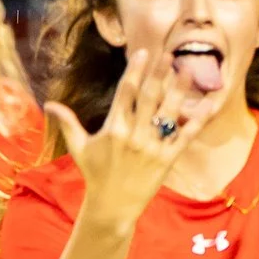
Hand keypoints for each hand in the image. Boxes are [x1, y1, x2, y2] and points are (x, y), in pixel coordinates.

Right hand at [44, 48, 223, 229]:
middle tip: (169, 55)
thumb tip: (49, 104)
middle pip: (149, 97)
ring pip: (169, 112)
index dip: (135, 71)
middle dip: (159, 74)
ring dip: (180, 90)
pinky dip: (198, 120)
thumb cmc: (95, 174)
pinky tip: (209, 104)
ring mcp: (152, 147)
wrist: (113, 206)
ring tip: (188, 70)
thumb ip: (67, 123)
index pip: (126, 92)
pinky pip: (185, 136)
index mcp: (114, 128)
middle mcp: (134, 135)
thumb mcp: (78, 147)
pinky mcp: (167, 159)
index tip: (143, 53)